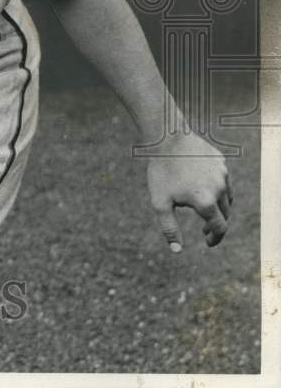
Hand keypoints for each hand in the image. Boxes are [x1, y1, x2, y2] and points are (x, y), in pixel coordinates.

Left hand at [147, 131, 231, 251]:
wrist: (166, 137)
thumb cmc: (161, 170)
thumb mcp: (160, 202)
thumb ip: (169, 228)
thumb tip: (176, 251)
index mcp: (206, 202)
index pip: (219, 228)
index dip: (215, 238)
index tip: (208, 242)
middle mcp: (220, 189)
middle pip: (225, 214)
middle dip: (216, 225)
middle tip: (204, 230)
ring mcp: (222, 174)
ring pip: (227, 197)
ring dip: (219, 207)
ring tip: (205, 210)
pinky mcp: (221, 162)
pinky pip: (223, 179)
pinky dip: (217, 188)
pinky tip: (203, 187)